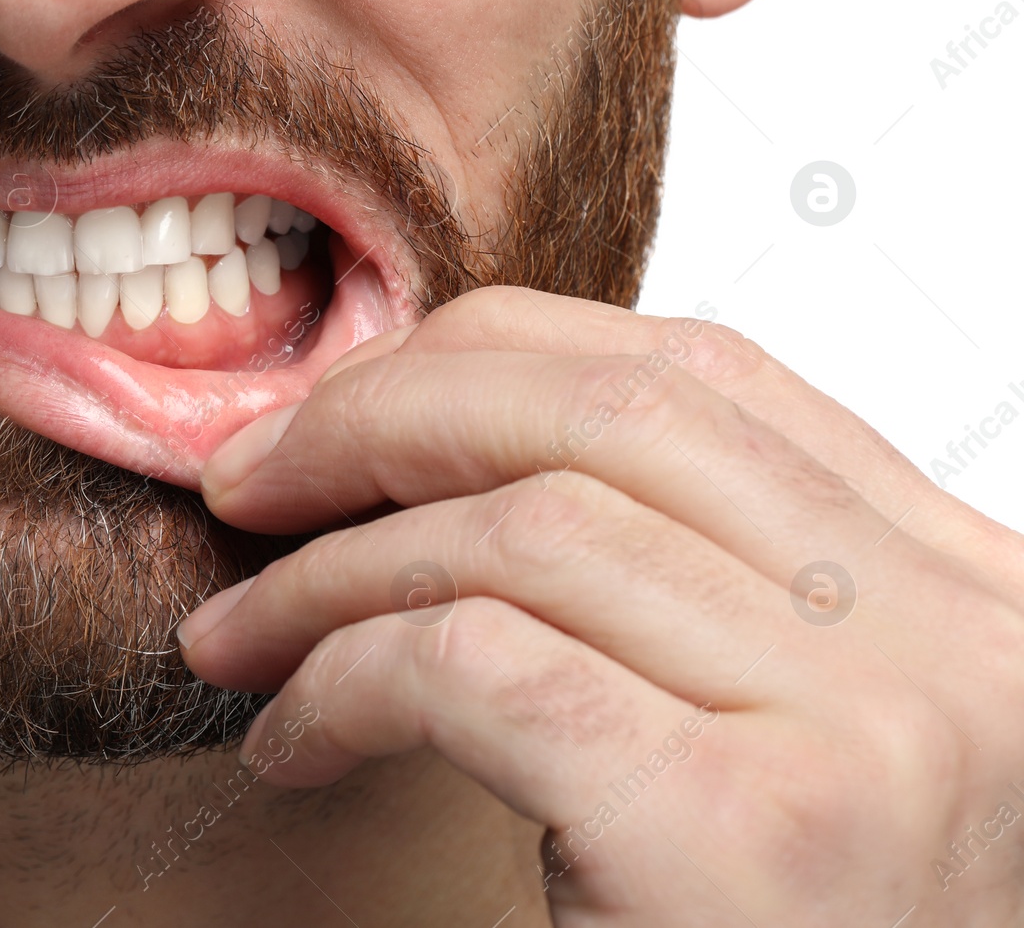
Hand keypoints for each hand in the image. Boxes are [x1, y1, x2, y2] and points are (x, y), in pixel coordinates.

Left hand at [178, 286, 1023, 925]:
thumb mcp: (772, 729)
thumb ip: (685, 588)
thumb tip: (453, 444)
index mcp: (963, 593)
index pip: (705, 380)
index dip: (493, 359)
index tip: (351, 408)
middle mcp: (955, 643)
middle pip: (614, 414)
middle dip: (386, 417)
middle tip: (251, 479)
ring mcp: (872, 730)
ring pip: (525, 532)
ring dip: (327, 573)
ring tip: (239, 636)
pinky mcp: (751, 831)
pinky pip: (477, 664)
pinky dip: (343, 678)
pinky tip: (294, 741)